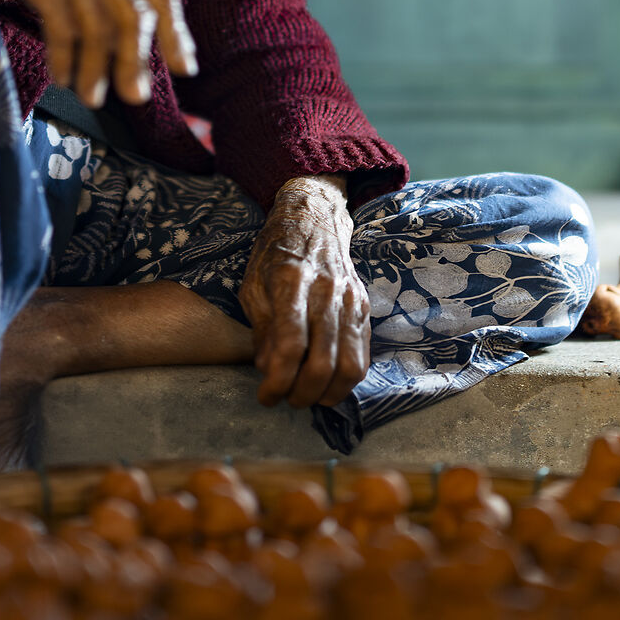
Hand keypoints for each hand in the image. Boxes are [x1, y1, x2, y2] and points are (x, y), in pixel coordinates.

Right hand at [0, 0, 194, 105]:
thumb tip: (137, 47)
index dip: (175, 35)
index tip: (185, 70)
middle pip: (134, 16)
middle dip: (136, 62)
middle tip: (136, 97)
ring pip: (99, 27)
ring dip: (96, 69)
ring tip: (92, 97)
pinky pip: (62, 26)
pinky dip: (65, 58)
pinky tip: (62, 77)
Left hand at [239, 175, 369, 409]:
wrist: (314, 219)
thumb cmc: (275, 254)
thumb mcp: (253, 286)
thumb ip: (262, 329)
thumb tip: (270, 371)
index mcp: (291, 281)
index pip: (290, 345)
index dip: (277, 381)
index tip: (265, 397)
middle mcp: (326, 291)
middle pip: (322, 362)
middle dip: (301, 394)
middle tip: (284, 400)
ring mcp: (351, 300)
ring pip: (350, 365)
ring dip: (327, 394)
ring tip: (307, 397)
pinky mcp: (365, 308)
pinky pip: (363, 355)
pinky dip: (346, 380)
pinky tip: (327, 385)